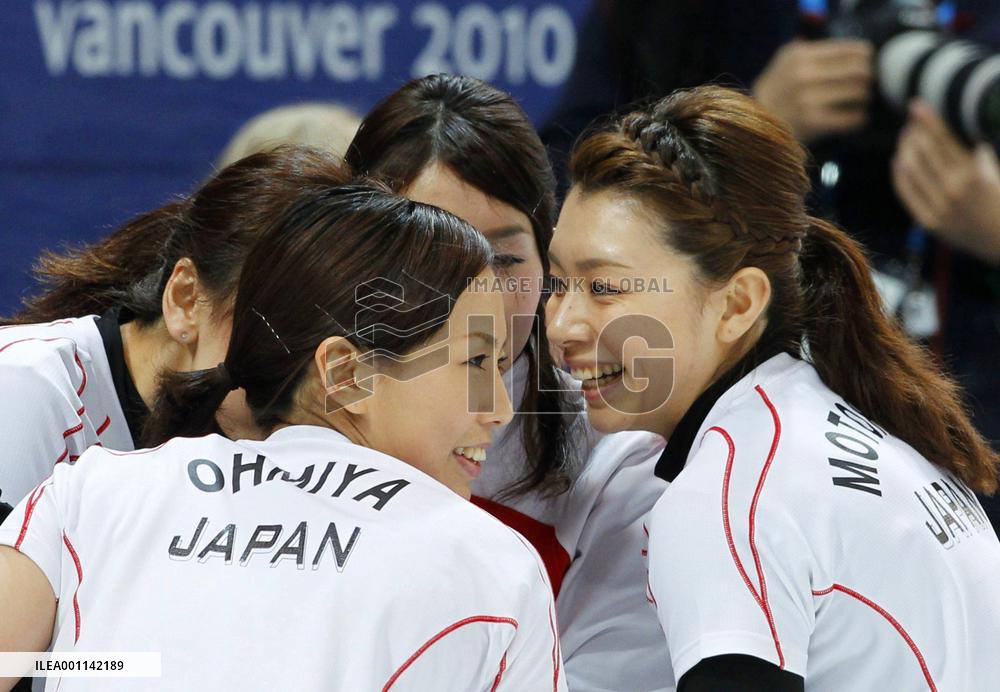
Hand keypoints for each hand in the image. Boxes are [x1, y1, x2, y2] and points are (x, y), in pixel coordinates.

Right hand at [753, 39, 873, 142]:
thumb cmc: (776, 94)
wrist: (753, 126)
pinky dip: (859, 118)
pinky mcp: (813, 122)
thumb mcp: (785, 64)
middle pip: (859, 70)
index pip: (850, 50)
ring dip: (864, 98)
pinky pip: (853, 118)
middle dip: (867, 78)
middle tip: (865, 85)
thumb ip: (812, 52)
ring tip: (859, 102)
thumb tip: (853, 52)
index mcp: (800, 55)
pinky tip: (853, 118)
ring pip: (859, 93)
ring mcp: (808, 99)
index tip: (867, 64)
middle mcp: (804, 74)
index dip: (866, 57)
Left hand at [892, 101, 999, 264]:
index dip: (928, 120)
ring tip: (905, 138)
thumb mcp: (997, 178)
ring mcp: (938, 207)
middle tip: (910, 121)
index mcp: (972, 174)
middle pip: (923, 152)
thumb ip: (983, 161)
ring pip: (911, 171)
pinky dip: (899, 175)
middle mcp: (952, 189)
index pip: (943, 140)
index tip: (916, 105)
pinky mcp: (928, 222)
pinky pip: (907, 194)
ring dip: (904, 150)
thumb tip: (974, 146)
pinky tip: (898, 162)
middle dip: (914, 132)